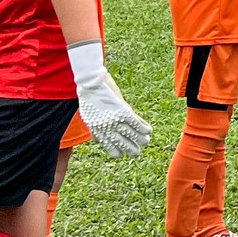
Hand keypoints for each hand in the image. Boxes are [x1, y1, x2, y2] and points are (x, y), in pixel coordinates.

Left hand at [68, 41, 150, 157]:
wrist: (90, 82)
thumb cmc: (89, 96)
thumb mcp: (88, 115)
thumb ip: (94, 128)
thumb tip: (97, 140)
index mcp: (96, 128)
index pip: (107, 144)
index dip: (115, 151)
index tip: (120, 154)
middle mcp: (106, 126)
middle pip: (120, 142)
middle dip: (129, 149)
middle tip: (136, 154)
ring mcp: (115, 118)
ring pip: (131, 133)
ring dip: (140, 139)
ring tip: (146, 142)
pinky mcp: (123, 110)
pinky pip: (135, 122)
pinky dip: (143, 127)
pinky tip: (149, 131)